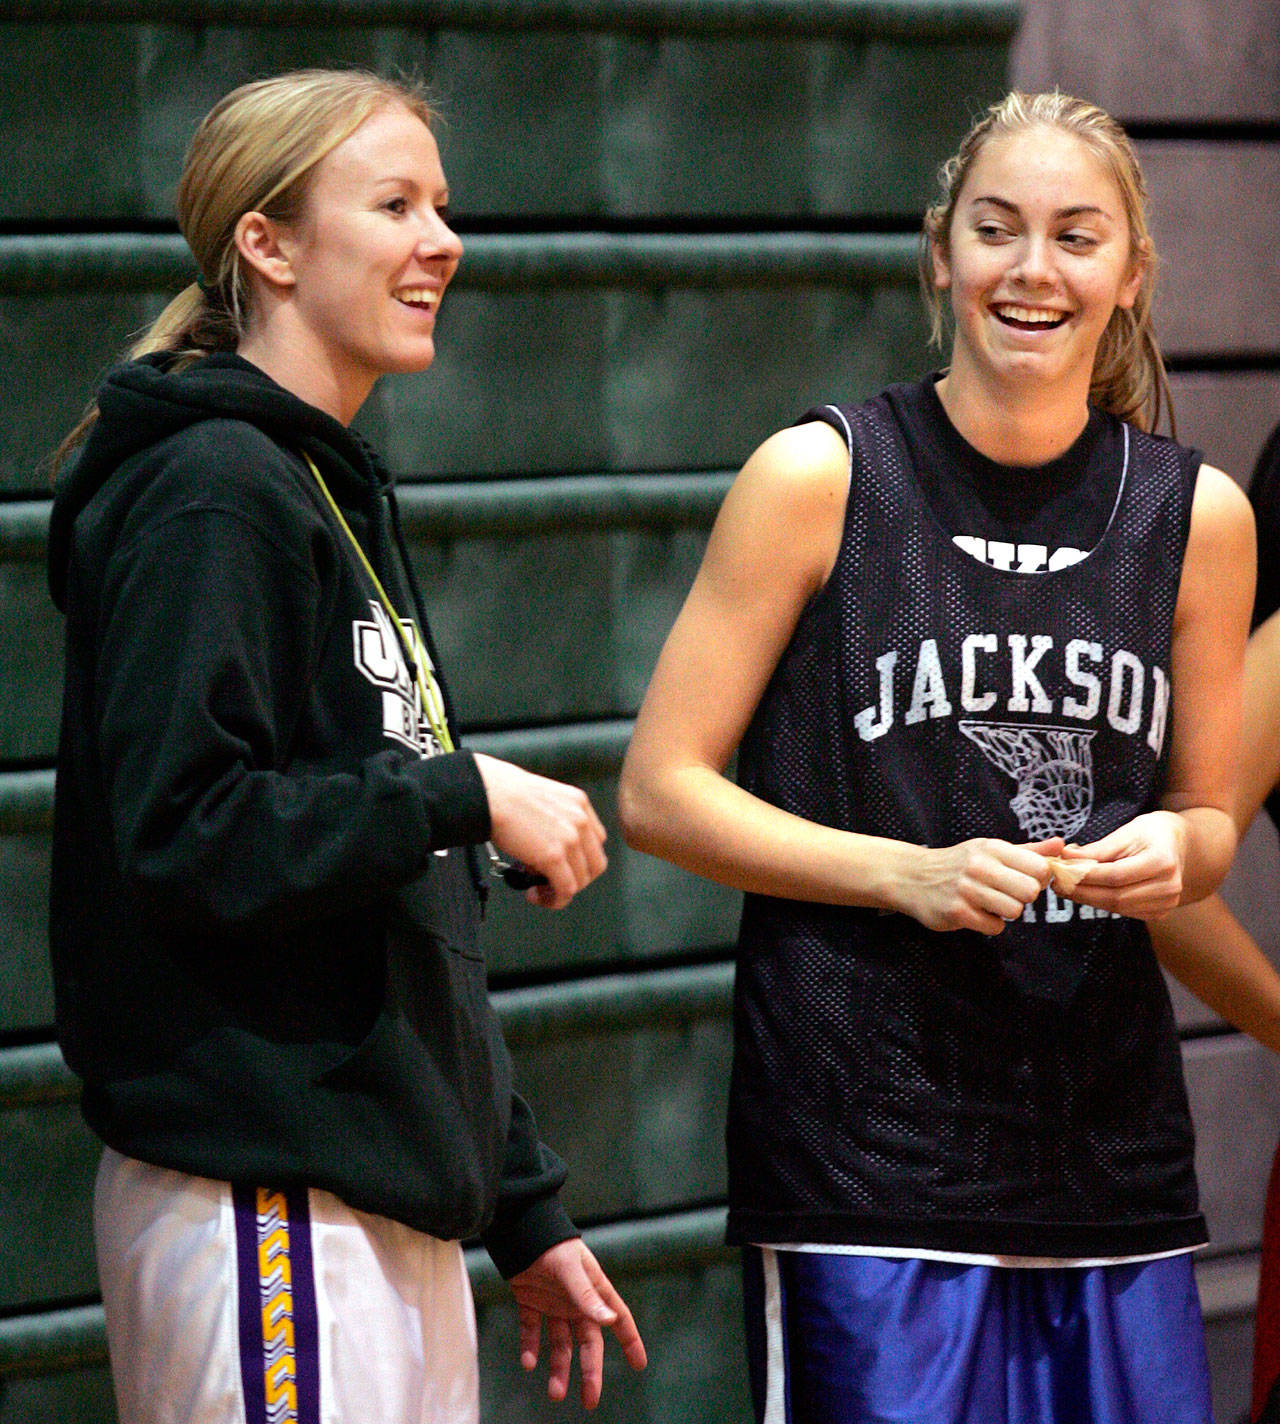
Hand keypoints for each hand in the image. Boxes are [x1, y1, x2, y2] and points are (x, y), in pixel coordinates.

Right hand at [473, 754, 606, 908]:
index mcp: (579, 803)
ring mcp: (571, 839)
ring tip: (539, 890)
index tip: (564, 866)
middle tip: (553, 882)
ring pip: (581, 880)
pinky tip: (534, 895)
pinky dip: (553, 900)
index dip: (581, 859)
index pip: (596, 841)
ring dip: (561, 891)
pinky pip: (565, 890)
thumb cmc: (504, 794)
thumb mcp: (543, 798)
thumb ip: (555, 819)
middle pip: (595, 863)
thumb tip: (546, 846)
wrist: (488, 793)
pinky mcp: (554, 856)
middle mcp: (581, 820)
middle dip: (576, 878)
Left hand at [507, 1238, 647, 1408]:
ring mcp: (554, 1303)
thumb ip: (588, 1296)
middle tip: (590, 1400)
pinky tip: (528, 1362)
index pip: (618, 1318)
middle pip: (588, 1342)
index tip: (640, 1364)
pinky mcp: (531, 1302)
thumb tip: (610, 1321)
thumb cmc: (553, 1246)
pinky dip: (530, 1348)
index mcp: (594, 1291)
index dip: (630, 1340)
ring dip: (558, 1368)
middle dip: (590, 1371)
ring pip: (560, 1343)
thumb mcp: (573, 1270)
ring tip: (555, 1393)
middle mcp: (576, 1301)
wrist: (521, 1230)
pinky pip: (532, 1331)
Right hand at [899, 837, 1060, 934]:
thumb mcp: (991, 850)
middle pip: (1030, 892)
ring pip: (1014, 911)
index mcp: (992, 848)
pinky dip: (989, 924)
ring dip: (1006, 912)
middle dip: (1022, 897)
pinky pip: (995, 927)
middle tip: (1005, 894)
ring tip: (990, 903)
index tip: (1024, 880)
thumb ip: (1029, 851)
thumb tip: (1061, 845)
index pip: (1039, 868)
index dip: (1038, 879)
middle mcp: (979, 866)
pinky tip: (976, 913)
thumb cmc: (960, 863)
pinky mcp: (957, 912)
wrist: (914, 877)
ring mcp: (967, 889)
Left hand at [1062, 812, 1187, 920]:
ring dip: (1089, 900)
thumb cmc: (1149, 834)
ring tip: (1066, 889)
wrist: (1177, 846)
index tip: (1060, 872)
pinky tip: (1086, 894)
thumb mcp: (1125, 833)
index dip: (1085, 876)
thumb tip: (1064, 856)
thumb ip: (1096, 849)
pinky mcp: (1160, 913)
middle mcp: (1169, 886)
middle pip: (1116, 897)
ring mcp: (1167, 903)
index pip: (1116, 875)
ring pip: (1118, 908)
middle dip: (1082, 892)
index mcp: (1162, 861)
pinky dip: (1102, 904)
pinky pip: (1125, 912)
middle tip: (1057, 885)